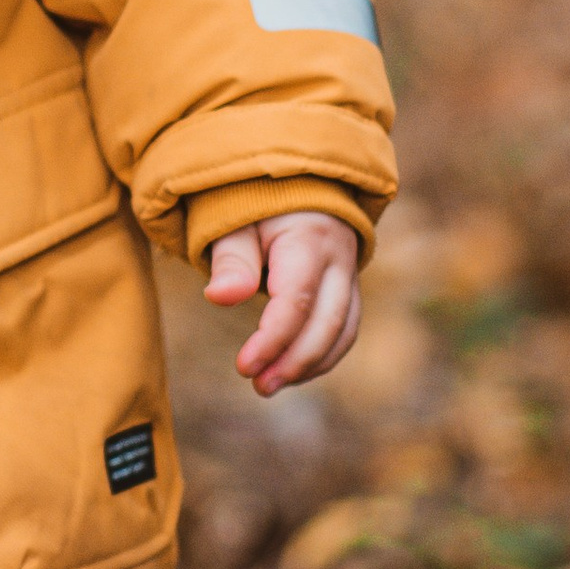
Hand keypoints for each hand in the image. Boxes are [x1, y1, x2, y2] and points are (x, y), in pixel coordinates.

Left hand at [204, 209, 361, 397]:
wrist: (296, 182)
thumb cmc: (256, 202)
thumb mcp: (235, 221)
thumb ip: (231, 260)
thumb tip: (220, 297)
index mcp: (310, 240)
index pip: (297, 301)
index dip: (272, 339)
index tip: (244, 366)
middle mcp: (339, 260)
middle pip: (328, 323)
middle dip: (294, 362)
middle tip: (258, 386)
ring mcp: (349, 275)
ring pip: (344, 331)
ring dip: (310, 365)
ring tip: (269, 385)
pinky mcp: (348, 289)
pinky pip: (345, 329)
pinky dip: (322, 355)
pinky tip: (289, 371)